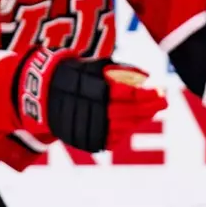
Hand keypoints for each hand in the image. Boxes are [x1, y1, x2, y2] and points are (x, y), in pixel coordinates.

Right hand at [14, 47, 167, 152]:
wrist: (41, 95)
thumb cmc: (73, 75)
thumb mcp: (95, 66)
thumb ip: (121, 71)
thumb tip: (147, 76)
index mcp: (96, 90)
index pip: (129, 94)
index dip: (147, 94)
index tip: (161, 90)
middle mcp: (93, 110)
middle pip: (129, 112)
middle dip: (149, 108)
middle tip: (164, 102)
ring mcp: (89, 128)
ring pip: (123, 127)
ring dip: (140, 119)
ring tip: (151, 111)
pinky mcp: (85, 140)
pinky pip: (111, 139)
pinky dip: (124, 131)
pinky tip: (133, 122)